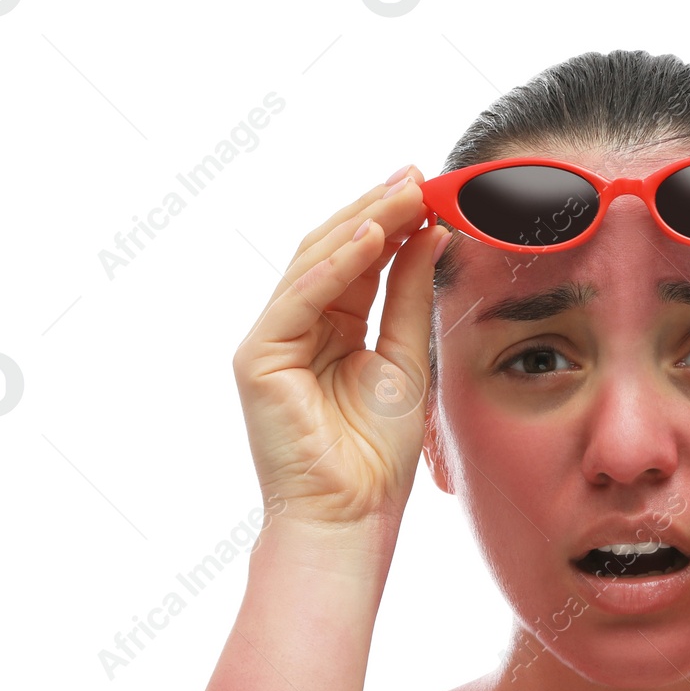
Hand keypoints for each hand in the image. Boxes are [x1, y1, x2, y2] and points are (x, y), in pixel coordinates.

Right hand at [231, 167, 448, 532]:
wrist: (351, 515)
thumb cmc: (376, 455)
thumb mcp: (405, 359)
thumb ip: (410, 296)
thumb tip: (432, 233)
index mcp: (329, 329)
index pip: (359, 262)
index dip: (392, 222)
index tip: (430, 187)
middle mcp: (295, 327)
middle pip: (333, 252)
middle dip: (377, 210)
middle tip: (418, 175)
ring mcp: (271, 341)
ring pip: (313, 264)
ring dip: (361, 224)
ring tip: (405, 192)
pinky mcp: (257, 359)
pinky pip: (298, 298)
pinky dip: (335, 266)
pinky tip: (372, 236)